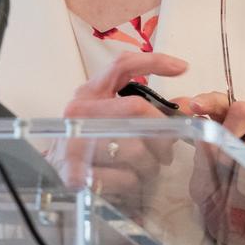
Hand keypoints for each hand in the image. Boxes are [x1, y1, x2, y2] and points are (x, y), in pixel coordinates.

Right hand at [48, 52, 187, 210]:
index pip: (122, 65)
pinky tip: (130, 181)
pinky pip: (126, 178)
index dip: (154, 61)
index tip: (182, 68)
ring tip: (147, 167)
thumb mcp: (112, 116)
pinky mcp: (76, 174)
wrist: (57, 172)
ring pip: (137, 149)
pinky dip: (136, 182)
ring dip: (152, 163)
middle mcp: (79, 112)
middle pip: (137, 109)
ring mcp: (75, 143)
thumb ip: (148, 108)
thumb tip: (187, 104)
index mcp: (89, 93)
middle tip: (168, 147)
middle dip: (162, 130)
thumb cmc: (92, 140)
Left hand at [182, 91, 244, 244]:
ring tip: (244, 191)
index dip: (209, 101)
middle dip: (227, 139)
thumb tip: (202, 131)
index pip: (223, 103)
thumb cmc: (226, 206)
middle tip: (223, 166)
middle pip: (243, 110)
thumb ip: (202, 158)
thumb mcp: (204, 185)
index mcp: (232, 127)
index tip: (194, 107)